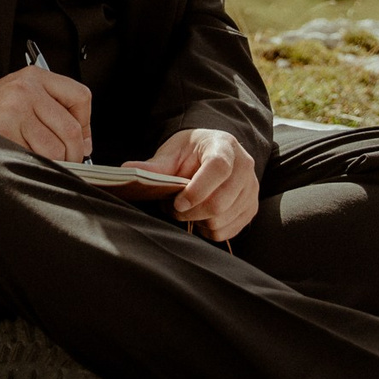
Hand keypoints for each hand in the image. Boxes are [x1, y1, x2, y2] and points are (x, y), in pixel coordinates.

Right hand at [0, 69, 92, 161]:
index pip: (80, 97)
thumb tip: (84, 143)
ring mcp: (14, 110)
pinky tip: (23, 160)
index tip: (82, 139)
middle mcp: (26, 90)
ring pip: (56, 148)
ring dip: (54, 163)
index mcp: (34, 78)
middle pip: (71, 129)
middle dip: (73, 153)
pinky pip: (35, 158)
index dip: (87, 124)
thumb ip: (52, 110)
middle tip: (66, 161)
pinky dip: (35, 166)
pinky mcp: (4, 131)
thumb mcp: (21, 96)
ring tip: (41, 161)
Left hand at [126, 128, 257, 241]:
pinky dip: (208, 230)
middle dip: (190, 212)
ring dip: (197, 221)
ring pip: (222, 220)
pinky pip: (226, 232)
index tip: (177, 201)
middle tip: (172, 207)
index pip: (218, 169)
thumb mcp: (172, 151)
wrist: (213, 152)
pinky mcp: (250, 209)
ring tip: (185, 208)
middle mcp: (244, 168)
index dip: (197, 190)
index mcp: (224, 146)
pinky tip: (200, 216)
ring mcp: (251, 190)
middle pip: (220, 202)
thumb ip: (154, 165)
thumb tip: (127, 170)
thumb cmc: (191, 152)